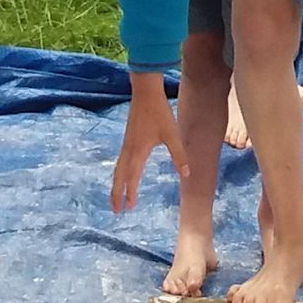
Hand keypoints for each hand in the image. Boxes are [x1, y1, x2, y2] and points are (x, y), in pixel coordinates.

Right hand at [111, 74, 188, 212]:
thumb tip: (186, 174)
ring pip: (118, 169)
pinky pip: (120, 161)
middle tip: (115, 210)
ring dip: (116, 184)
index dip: (130, 193)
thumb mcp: (172, 134)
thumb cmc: (159, 112)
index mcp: (138, 151)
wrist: (145, 92)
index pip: (132, 177)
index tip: (129, 208)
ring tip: (116, 198)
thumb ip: (179, 155)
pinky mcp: (127, 139)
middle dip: (116, 194)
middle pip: (119, 176)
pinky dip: (119, 173)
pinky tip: (123, 175)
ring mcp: (126, 144)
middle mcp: (129, 150)